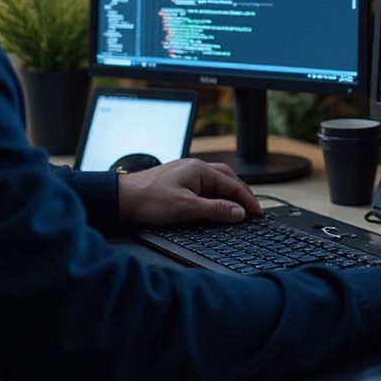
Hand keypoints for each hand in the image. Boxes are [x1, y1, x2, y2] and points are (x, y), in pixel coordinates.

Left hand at [116, 158, 263, 226]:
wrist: (121, 198)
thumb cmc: (149, 200)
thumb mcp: (185, 208)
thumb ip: (215, 210)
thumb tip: (239, 212)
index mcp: (200, 170)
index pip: (233, 184)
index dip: (248, 200)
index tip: (258, 214)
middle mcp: (195, 167)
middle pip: (228, 178)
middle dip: (243, 194)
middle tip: (254, 210)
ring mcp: (186, 172)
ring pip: (217, 180)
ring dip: (230, 192)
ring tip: (239, 207)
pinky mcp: (179, 180)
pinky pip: (205, 184)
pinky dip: (217, 194)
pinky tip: (216, 202)